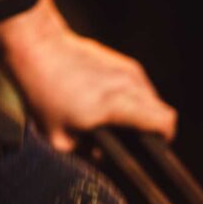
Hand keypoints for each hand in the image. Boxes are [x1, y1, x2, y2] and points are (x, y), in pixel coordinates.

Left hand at [0, 0, 175, 150]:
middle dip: (153, 129)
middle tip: (134, 139)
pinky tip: (109, 103)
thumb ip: (84, 153)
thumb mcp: (57, 137)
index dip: (164, 140)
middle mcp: (130, 86)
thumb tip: (99, 156)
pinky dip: (132, 99)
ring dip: (142, 113)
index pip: (165, 122)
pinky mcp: (122, 61)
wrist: (37, 47)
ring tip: (118, 121)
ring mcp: (129, 71)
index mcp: (119, 106)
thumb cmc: (44, 91)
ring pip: (152, 99)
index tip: (154, 149)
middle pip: (163, 112)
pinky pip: (140, 87)